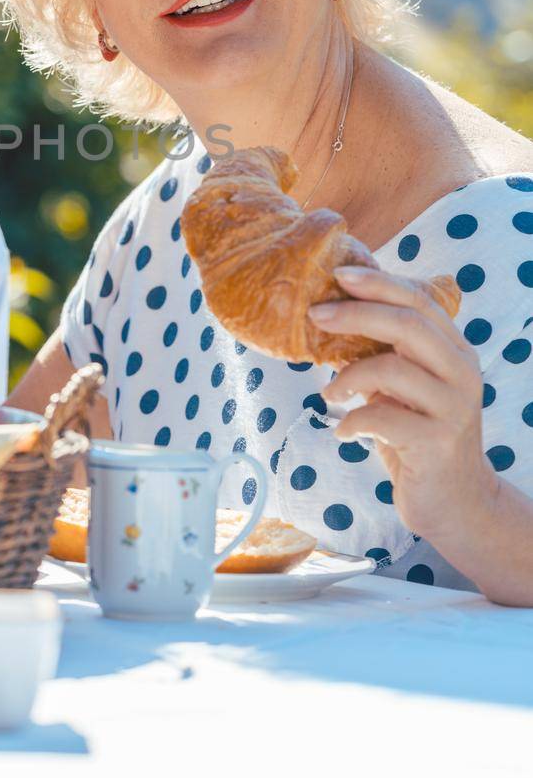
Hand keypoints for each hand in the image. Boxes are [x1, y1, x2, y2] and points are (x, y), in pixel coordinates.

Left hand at [311, 264, 494, 542]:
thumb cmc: (419, 437)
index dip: (378, 283)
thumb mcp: (405, 389)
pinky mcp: (438, 443)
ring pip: (393, 368)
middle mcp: (462, 372)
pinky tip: (342, 432)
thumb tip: (332, 315)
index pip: (419, 300)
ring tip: (329, 393)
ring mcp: (454, 407)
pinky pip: (382, 418)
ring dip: (347, 377)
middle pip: (408, 323)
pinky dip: (351, 421)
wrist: (455, 502)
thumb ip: (385, 354)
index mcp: (455, 350)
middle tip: (316, 315)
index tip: (338, 275)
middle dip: (356, 314)